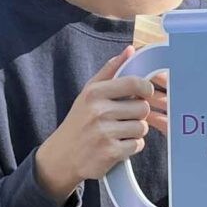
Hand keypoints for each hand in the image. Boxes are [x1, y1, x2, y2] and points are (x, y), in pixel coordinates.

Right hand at [34, 50, 159, 201]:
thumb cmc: (79, 121)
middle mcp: (98, 111)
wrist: (61, 156)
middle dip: (138, 114)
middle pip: (143, 108)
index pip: (134, 83)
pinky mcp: (110, 153)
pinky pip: (138, 145)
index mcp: (94, 93)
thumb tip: (130, 50)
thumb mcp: (88, 93)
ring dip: (136, 131)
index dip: (145, 89)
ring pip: (142, 127)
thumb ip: (110, 70)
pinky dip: (131, 146)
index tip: (143, 94)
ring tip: (120, 132)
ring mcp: (104, 133)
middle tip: (125, 118)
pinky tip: (117, 145)